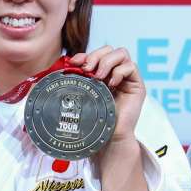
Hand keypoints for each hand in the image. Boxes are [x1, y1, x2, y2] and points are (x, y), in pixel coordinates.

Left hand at [71, 45, 146, 190]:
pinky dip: (120, 71)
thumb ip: (71, 85)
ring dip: (107, 61)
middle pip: (108, 49)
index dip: (84, 54)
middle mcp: (114, 75)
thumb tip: (52, 72)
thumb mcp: (78, 100)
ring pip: (121, 53)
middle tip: (86, 70)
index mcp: (100, 76)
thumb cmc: (92, 124)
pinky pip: (132, 66)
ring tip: (98, 77)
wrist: (107, 141)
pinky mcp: (137, 86)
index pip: (95, 55)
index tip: (73, 62)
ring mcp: (126, 79)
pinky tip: (110, 85)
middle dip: (95, 56)